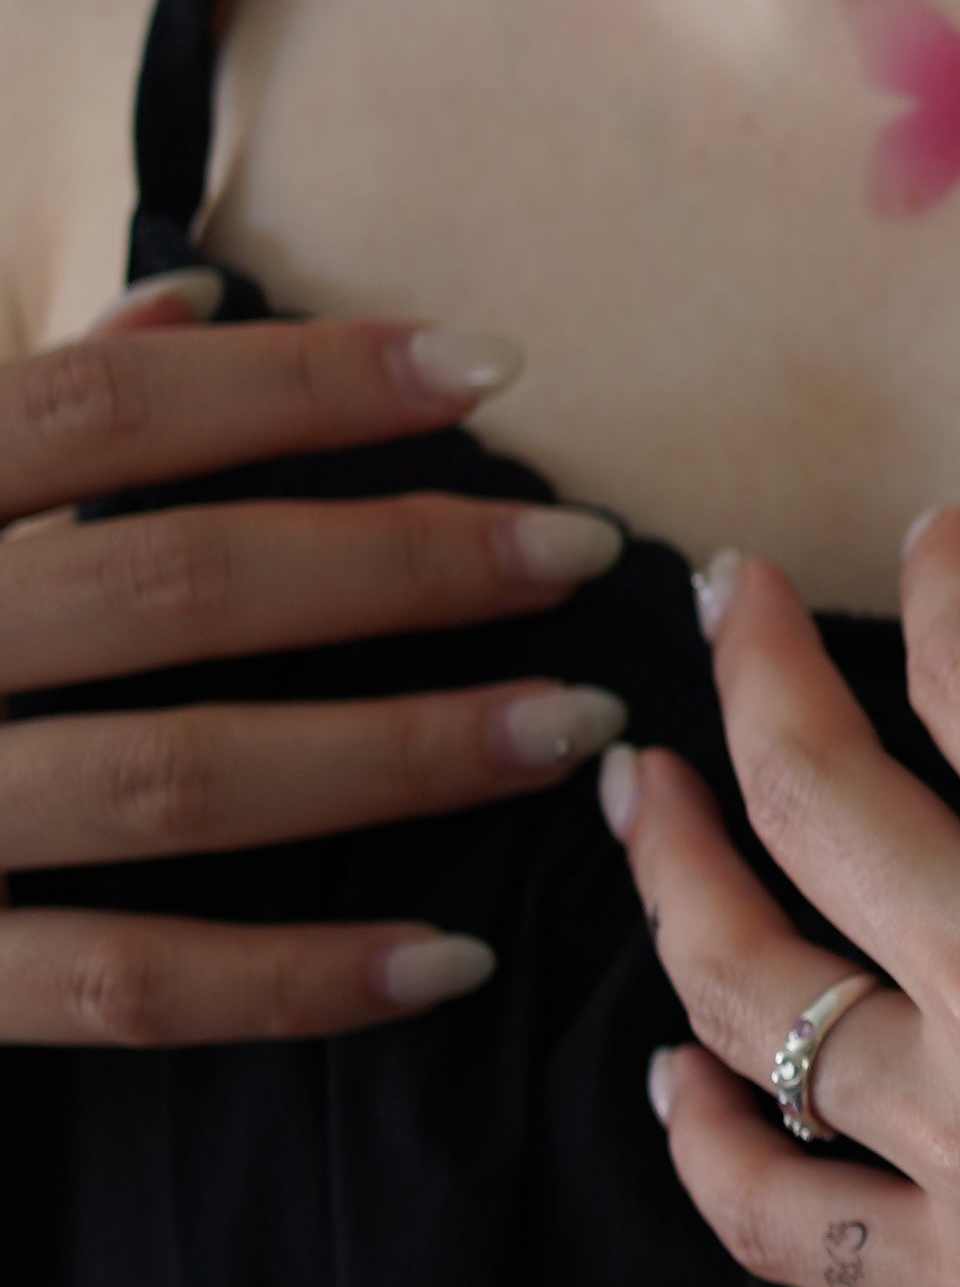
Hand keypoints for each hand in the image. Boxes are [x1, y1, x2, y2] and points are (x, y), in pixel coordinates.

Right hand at [0, 271, 630, 1041]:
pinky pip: (122, 986)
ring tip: (570, 728)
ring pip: (177, 779)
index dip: (296, 383)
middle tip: (576, 550)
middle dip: (397, 565)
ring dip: (394, 754)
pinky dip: (292, 979)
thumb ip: (15, 410)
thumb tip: (192, 300)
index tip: (485, 363)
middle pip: (172, 588)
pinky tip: (447, 961)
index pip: (99, 417)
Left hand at [607, 436, 959, 1286]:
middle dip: (753, 669)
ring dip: (671, 868)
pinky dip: (700, 1142)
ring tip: (645, 791)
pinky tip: (675, 1078)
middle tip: (734, 602)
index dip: (947, 577)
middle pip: (808, 793)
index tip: (946, 541)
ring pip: (744, 987)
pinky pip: (779, 1214)